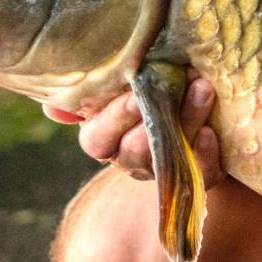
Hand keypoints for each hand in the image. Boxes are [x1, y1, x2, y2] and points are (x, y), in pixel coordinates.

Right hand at [42, 75, 223, 188]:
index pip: (97, 139)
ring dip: (187, 122)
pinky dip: (205, 153)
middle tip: (173, 87)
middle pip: (133, 150)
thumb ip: (89, 91)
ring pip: (168, 158)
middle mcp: (131, 158)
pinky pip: (200, 174)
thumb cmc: (149, 88)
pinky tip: (211, 132)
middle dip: (152, 120)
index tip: (134, 96)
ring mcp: (164, 170)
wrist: (201, 111)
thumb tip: (51, 106)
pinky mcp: (199, 176)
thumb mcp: (119, 84)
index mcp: (105, 138)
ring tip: (203, 89)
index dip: (114, 120)